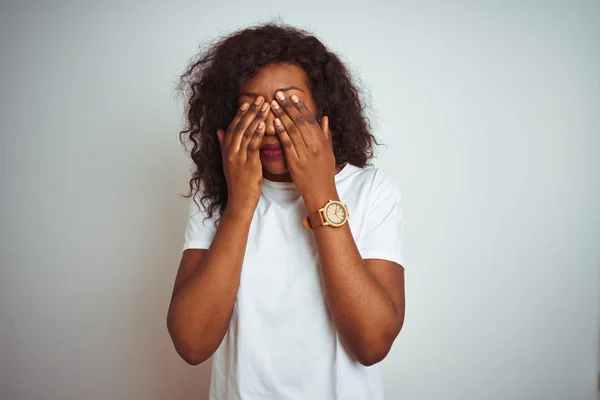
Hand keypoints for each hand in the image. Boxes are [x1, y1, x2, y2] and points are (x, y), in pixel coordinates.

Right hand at [217, 96, 269, 214]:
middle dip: (250, 111)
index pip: (233, 127)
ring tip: (265, 106)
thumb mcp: (228, 162)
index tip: (248, 101)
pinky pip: (252, 146)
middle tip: (260, 98)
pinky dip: (257, 134)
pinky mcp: (248, 164)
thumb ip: (224, 145)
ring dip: (256, 118)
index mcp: (226, 150)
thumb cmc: (238, 182)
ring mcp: (238, 158)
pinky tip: (263, 124)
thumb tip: (218, 131)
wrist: (239, 200)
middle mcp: (230, 152)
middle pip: (240, 126)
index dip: (240, 114)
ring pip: (246, 133)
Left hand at [270, 91, 338, 211]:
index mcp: (322, 141)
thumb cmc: (324, 173)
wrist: (321, 192)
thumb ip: (326, 134)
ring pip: (292, 129)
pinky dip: (281, 132)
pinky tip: (274, 122)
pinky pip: (288, 143)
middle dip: (288, 106)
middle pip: (300, 121)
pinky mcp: (296, 161)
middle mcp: (315, 145)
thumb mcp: (329, 152)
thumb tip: (324, 118)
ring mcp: (305, 153)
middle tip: (278, 95)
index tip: (292, 96)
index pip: (310, 119)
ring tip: (273, 104)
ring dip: (282, 115)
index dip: (300, 106)